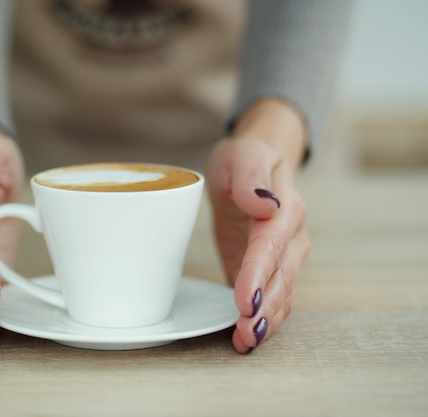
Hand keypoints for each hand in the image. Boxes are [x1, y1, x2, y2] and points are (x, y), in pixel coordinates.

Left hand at [206, 99, 310, 352]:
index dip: (257, 273)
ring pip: (281, 294)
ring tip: (246, 342)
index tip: (244, 299)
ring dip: (266, 320)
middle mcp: (291, 237)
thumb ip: (250, 177)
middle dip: (265, 307)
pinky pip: (273, 297)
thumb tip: (264, 204)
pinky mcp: (268, 270)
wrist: (251, 167)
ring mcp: (284, 257)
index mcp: (284, 208)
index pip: (270, 245)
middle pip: (281, 277)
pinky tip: (247, 337)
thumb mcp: (241, 155)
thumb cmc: (244, 159)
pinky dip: (264, 318)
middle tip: (246, 333)